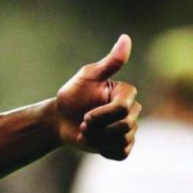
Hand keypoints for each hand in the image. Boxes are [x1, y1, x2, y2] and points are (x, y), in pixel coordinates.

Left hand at [56, 34, 140, 159]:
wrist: (59, 119)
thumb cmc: (72, 95)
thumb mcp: (86, 77)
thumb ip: (109, 62)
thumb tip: (126, 38)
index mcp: (126, 93)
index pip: (123, 110)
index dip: (101, 115)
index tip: (85, 115)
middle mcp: (133, 111)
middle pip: (124, 127)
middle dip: (97, 128)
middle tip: (83, 123)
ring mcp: (129, 129)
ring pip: (121, 141)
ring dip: (97, 139)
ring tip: (86, 132)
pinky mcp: (122, 146)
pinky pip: (121, 154)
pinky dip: (103, 151)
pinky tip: (94, 142)